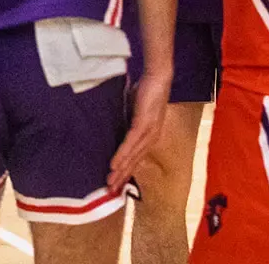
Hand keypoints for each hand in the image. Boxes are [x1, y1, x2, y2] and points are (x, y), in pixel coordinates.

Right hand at [108, 68, 169, 194]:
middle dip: (122, 177)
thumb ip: (127, 120)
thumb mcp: (134, 110)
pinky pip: (131, 143)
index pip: (137, 157)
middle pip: (135, 161)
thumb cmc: (146, 91)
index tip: (116, 183)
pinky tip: (114, 165)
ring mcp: (149, 132)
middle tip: (110, 191)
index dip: (127, 171)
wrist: (158, 77)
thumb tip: (115, 127)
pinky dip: (123, 155)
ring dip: (121, 170)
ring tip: (110, 182)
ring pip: (133, 156)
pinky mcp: (144, 124)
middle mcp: (151, 138)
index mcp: (150, 136)